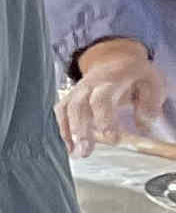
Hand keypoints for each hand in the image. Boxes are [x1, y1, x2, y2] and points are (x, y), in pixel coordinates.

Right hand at [61, 39, 174, 156]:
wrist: (116, 59)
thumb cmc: (135, 75)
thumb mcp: (152, 83)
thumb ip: (150, 105)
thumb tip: (144, 126)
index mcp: (112, 80)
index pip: (102, 99)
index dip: (104, 119)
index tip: (112, 139)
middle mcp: (90, 84)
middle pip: (78, 106)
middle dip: (80, 130)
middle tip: (85, 151)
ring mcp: (78, 90)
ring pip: (66, 109)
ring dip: (69, 132)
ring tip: (76, 153)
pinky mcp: (71, 96)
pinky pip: (61, 112)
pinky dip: (63, 129)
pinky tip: (70, 146)